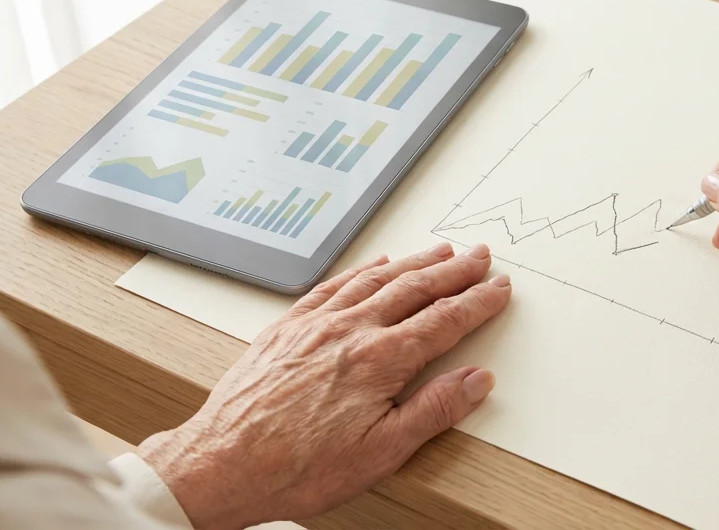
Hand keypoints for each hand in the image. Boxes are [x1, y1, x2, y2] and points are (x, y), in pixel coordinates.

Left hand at [138, 242, 509, 529]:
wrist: (221, 465)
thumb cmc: (296, 467)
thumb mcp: (381, 453)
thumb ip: (434, 410)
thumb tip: (475, 381)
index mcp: (379, 360)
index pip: (444, 321)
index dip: (477, 302)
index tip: (497, 289)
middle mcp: (349, 331)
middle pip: (415, 289)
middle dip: (454, 271)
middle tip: (479, 256)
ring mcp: (315, 325)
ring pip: (376, 279)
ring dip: (414, 262)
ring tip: (439, 250)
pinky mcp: (287, 328)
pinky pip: (333, 285)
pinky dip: (361, 270)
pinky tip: (375, 264)